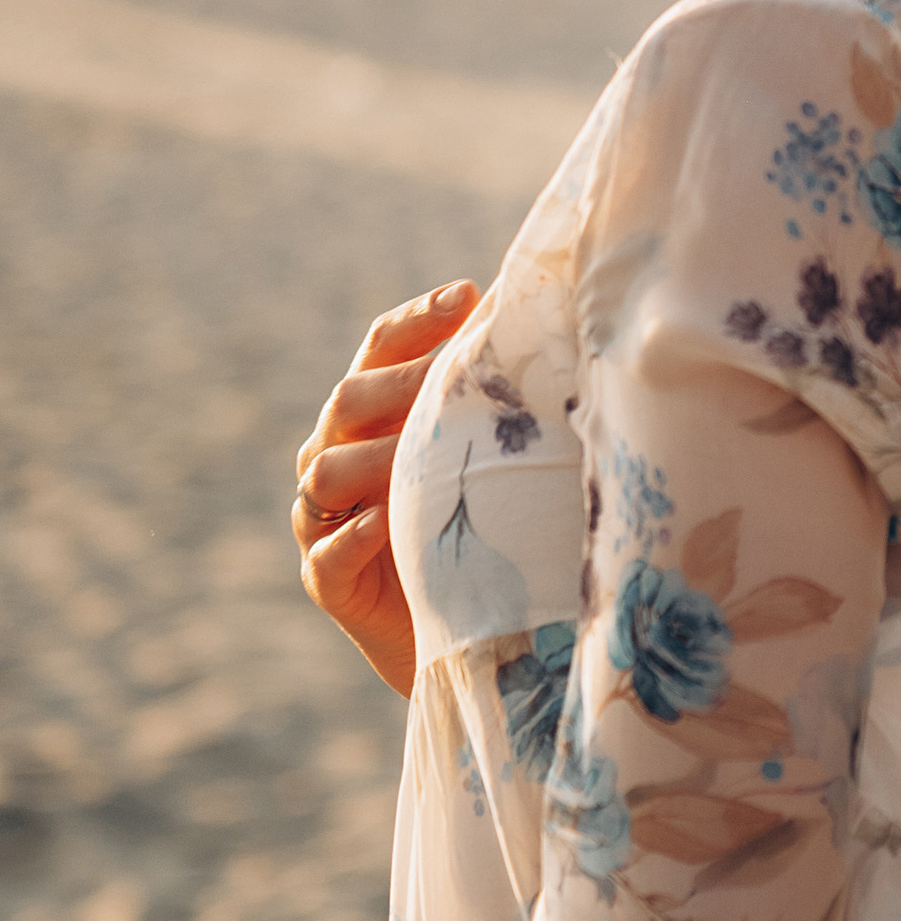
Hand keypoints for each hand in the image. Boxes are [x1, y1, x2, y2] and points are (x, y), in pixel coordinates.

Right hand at [291, 281, 479, 696]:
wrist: (463, 626)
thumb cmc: (483, 522)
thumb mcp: (488, 453)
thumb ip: (496, 396)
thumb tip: (556, 321)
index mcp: (373, 413)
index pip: (380, 349)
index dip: (417, 320)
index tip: (466, 294)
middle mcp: (336, 454)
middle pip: (348, 400)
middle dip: (397, 382)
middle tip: (446, 372)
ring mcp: (323, 519)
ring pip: (325, 473)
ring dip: (373, 459)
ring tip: (418, 456)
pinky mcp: (326, 580)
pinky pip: (326, 553)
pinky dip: (353, 536)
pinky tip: (382, 523)